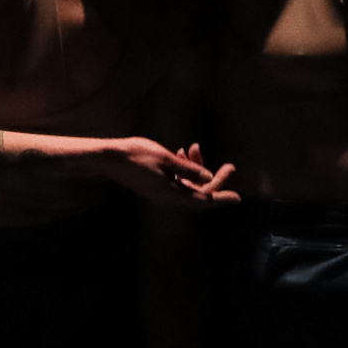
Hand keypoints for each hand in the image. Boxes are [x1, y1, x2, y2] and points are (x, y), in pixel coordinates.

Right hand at [114, 137, 239, 207]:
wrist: (108, 158)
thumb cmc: (136, 155)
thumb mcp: (166, 158)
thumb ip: (188, 169)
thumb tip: (208, 178)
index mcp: (172, 193)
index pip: (204, 199)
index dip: (222, 197)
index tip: (238, 197)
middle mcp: (168, 197)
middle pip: (199, 194)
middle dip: (215, 180)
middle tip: (230, 166)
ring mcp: (160, 193)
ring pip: (188, 186)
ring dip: (196, 170)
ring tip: (194, 148)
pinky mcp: (155, 187)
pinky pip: (177, 182)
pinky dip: (184, 170)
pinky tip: (181, 153)